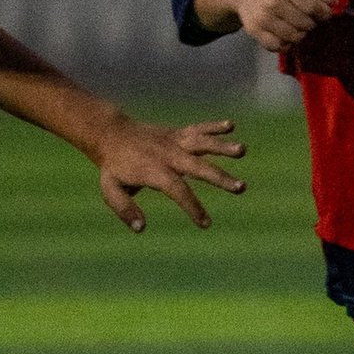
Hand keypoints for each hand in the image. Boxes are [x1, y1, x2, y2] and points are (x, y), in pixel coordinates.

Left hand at [91, 117, 245, 233]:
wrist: (112, 134)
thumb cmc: (113, 167)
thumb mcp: (110, 190)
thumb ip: (124, 209)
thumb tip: (141, 228)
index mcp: (154, 171)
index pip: (178, 190)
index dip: (192, 207)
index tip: (205, 223)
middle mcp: (168, 155)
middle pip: (198, 167)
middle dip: (220, 178)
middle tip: (241, 187)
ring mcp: (174, 141)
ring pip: (202, 143)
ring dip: (222, 147)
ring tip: (242, 150)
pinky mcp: (178, 133)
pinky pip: (198, 128)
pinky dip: (213, 127)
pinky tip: (230, 126)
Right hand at [236, 0, 335, 52]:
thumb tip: (335, 3)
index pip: (313, 7)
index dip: (324, 14)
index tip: (325, 15)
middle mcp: (273, 3)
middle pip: (305, 24)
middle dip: (312, 24)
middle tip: (309, 20)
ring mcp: (263, 19)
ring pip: (293, 37)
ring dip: (301, 35)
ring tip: (298, 27)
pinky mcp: (254, 31)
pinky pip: (277, 46)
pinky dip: (285, 45)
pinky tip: (286, 36)